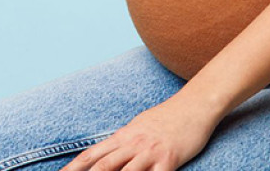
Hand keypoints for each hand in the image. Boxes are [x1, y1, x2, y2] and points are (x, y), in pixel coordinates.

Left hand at [59, 92, 218, 170]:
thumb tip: (108, 151)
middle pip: (104, 165)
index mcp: (123, 136)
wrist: (194, 105)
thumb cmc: (167, 117)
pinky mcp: (169, 158)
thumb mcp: (139, 125)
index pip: (92, 153)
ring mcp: (150, 152)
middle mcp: (133, 143)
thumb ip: (124, 140)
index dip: (74, 167)